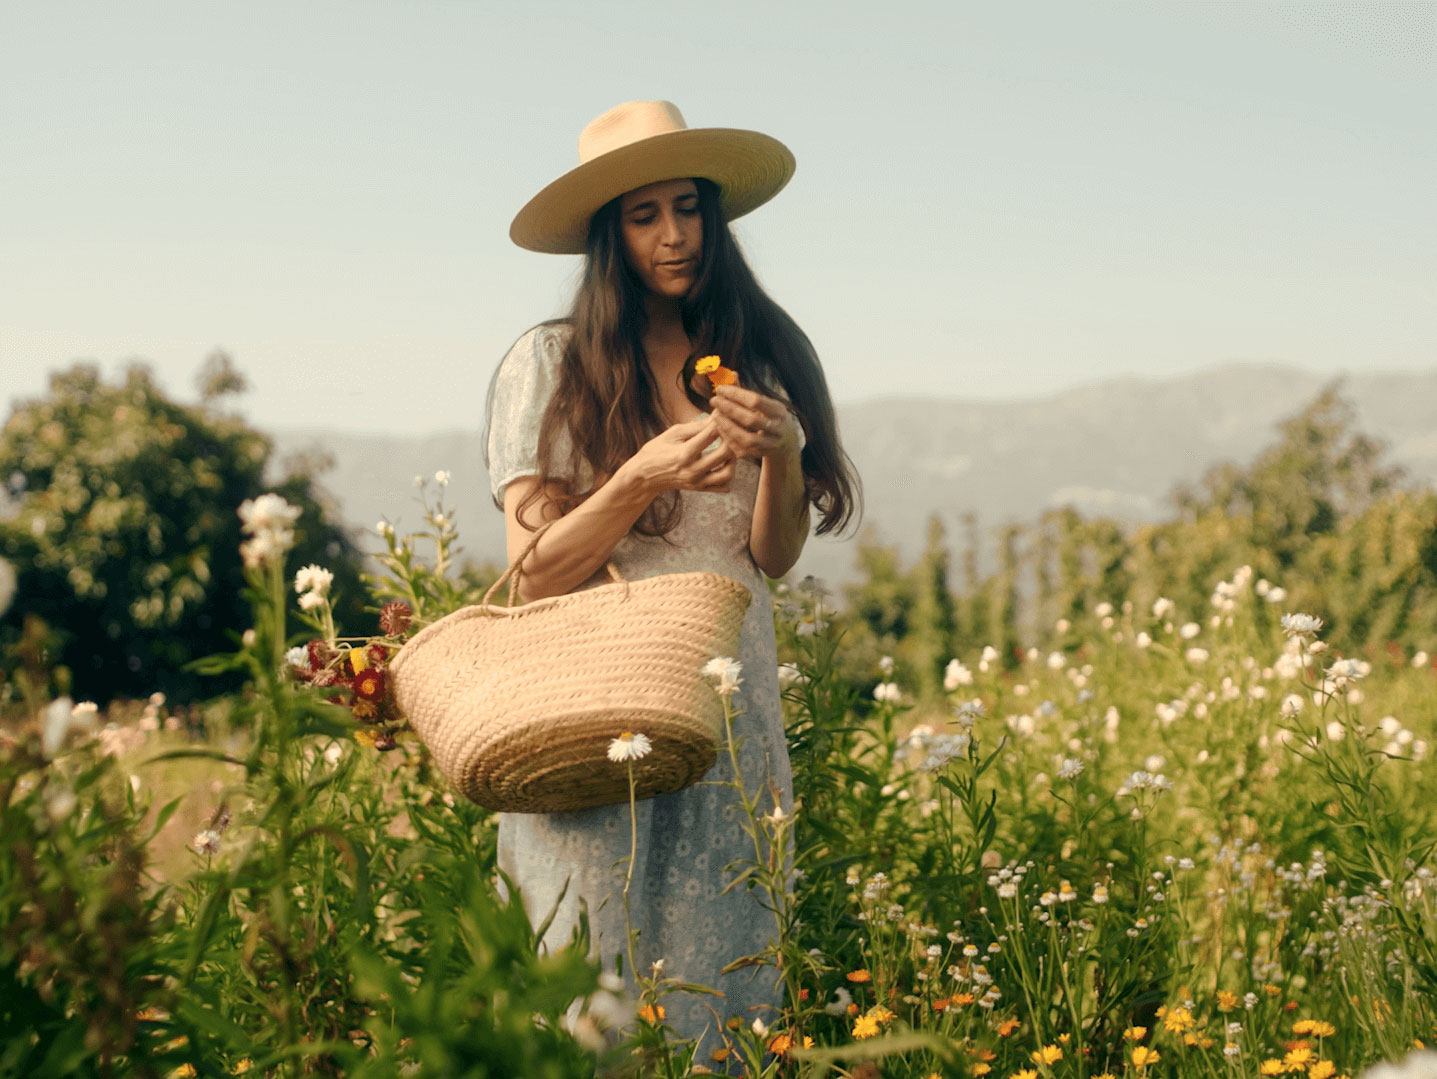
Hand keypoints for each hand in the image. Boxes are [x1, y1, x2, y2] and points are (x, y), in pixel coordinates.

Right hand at [622, 413, 736, 496]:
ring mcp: (697, 482)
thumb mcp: (672, 433)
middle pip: (725, 453)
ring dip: (733, 459)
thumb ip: (696, 426)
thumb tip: (716, 416)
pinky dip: (728, 475)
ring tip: (728, 448)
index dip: (720, 419)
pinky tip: (723, 463)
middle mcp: (693, 470)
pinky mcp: (700, 489)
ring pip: (728, 472)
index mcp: (684, 453)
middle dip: (731, 438)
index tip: (723, 412)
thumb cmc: (657, 450)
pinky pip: (724, 486)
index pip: (712, 433)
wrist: (644, 477)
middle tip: (729, 430)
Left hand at [710, 384, 800, 459]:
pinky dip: (729, 439)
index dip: (736, 394)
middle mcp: (778, 429)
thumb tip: (730, 373)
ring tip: (715, 415)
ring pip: (747, 439)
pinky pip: (742, 450)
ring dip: (728, 426)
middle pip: (751, 419)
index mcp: (780, 412)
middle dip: (729, 409)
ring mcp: (770, 445)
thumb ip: (745, 392)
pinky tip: (720, 428)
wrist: (786, 443)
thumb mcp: (764, 403)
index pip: (756, 401)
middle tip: (714, 400)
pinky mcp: (761, 455)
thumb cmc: (770, 417)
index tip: (721, 389)